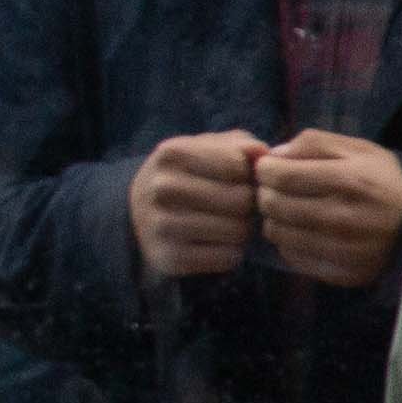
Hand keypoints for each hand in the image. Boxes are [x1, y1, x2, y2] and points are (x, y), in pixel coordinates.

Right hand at [130, 130, 262, 281]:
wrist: (136, 213)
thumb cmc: (185, 176)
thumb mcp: (204, 150)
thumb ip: (239, 145)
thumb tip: (265, 153)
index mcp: (171, 153)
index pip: (238, 165)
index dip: (248, 174)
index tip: (238, 179)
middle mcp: (162, 188)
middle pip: (242, 200)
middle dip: (248, 204)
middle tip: (237, 207)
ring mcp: (163, 225)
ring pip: (238, 231)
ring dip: (242, 230)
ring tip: (228, 223)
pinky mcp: (170, 258)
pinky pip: (228, 258)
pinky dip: (230, 252)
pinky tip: (216, 243)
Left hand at [256, 130, 401, 287]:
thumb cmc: (380, 179)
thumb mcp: (357, 149)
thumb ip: (313, 143)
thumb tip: (273, 155)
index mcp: (352, 181)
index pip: (282, 176)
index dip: (265, 169)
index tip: (268, 167)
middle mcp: (347, 219)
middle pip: (275, 206)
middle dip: (266, 193)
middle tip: (276, 189)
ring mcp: (345, 250)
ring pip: (278, 233)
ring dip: (275, 218)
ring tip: (289, 209)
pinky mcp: (343, 273)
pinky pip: (292, 257)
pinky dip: (289, 242)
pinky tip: (303, 231)